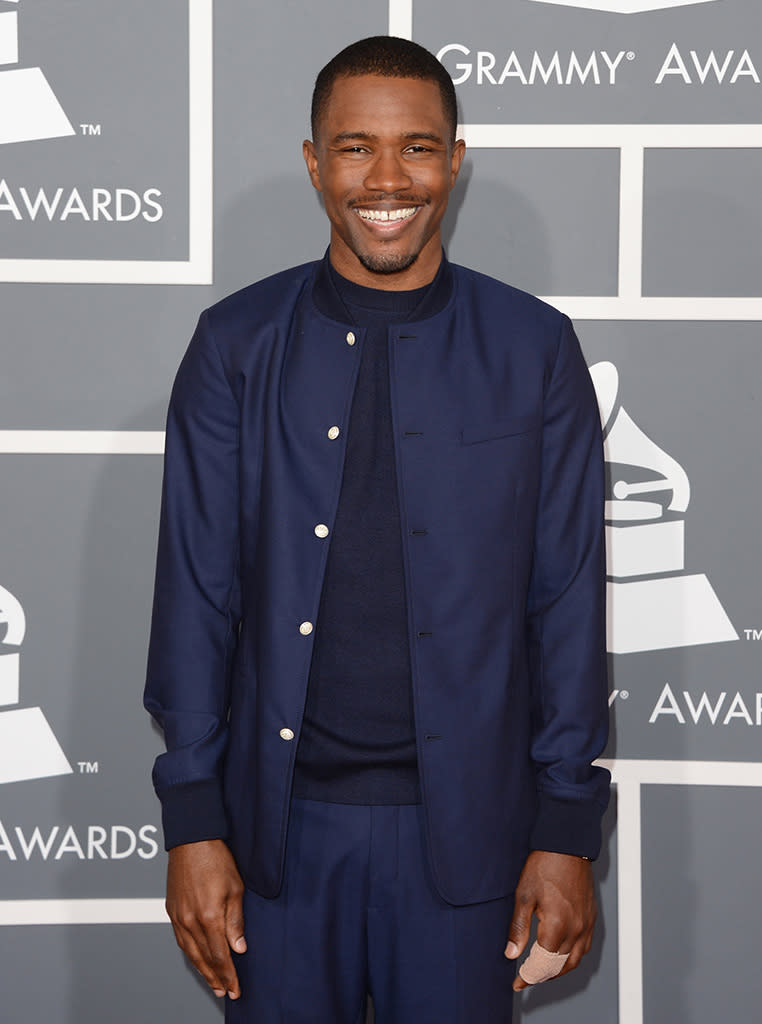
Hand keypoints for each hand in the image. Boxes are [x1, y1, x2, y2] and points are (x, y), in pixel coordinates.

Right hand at [166, 839, 246, 999]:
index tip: (235, 989)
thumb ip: (236, 920)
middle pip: (203, 958)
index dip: (228, 975)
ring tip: (212, 982)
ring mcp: (178, 917)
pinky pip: (180, 940)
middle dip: (215, 978)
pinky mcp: (171, 910)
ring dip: (202, 970)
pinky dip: (190, 954)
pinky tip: (196, 958)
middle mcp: (190, 921)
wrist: (192, 840)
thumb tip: (239, 947)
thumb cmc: (216, 859)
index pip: (220, 956)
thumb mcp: (236, 888)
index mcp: (209, 916)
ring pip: (190, 952)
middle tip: (225, 991)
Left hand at [504, 850, 595, 991]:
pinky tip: (562, 955)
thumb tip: (511, 953)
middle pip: (559, 967)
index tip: (518, 983)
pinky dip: (572, 958)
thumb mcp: (524, 895)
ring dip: (558, 970)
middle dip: (541, 976)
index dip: (528, 976)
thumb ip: (518, 928)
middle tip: (526, 978)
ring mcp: (586, 925)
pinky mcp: (591, 918)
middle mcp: (575, 929)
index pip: (542, 964)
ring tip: (542, 971)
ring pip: (574, 961)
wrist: (567, 846)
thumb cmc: (545, 866)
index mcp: (557, 926)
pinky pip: (585, 948)